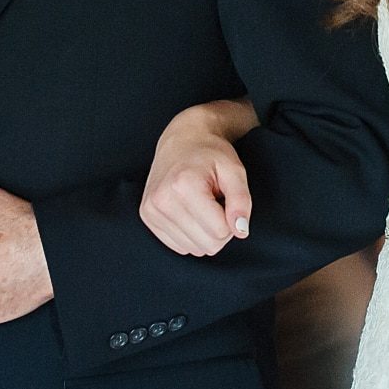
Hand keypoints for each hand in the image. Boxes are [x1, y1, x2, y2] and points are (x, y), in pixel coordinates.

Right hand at [141, 104, 252, 255]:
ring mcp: (151, 210)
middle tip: (215, 202)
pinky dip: (189, 233)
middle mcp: (162, 200)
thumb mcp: (234, 170)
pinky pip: (178, 246)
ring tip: (201, 204)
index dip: (231, 219)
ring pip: (193, 249)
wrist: (182, 139)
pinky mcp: (147, 217)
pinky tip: (189, 210)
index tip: (225, 199)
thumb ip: (241, 200)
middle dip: (219, 228)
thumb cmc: (211, 153)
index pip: (220, 232)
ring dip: (203, 231)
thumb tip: (241, 231)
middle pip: (207, 245)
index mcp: (184, 185)